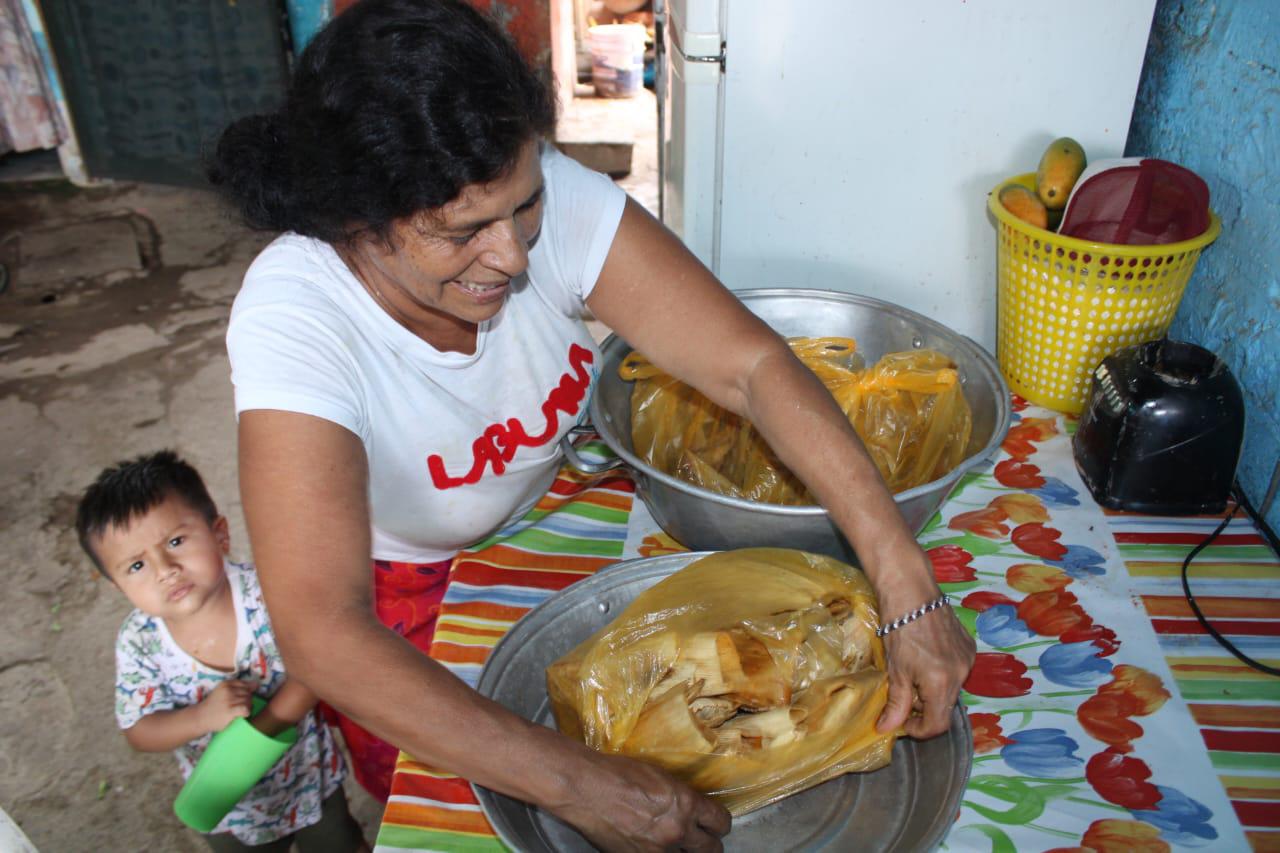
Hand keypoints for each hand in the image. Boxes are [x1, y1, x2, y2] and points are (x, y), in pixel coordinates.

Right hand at [198, 679, 257, 733]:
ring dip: (247, 707)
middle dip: (247, 700)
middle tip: (239, 706)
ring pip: (248, 701)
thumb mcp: (222, 691)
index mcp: (226, 684)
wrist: (200, 717)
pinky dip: (246, 712)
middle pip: (248, 693)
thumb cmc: (214, 705)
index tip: (241, 698)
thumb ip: (237, 687)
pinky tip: (242, 714)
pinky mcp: (230, 711)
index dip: (247, 692)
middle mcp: (228, 690)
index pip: (246, 684)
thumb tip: (257, 685)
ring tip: (239, 711)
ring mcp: (229, 700)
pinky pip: (245, 709)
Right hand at [551, 750, 730, 851]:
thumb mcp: (659, 776)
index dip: (719, 823)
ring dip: (683, 852)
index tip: (714, 823)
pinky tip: (650, 845)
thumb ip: (679, 796)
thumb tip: (688, 807)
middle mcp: (677, 830)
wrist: (586, 789)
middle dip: (708, 844)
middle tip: (701, 839)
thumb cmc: (618, 773)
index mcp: (685, 804)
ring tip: (673, 843)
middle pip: (711, 850)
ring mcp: (658, 850)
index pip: (720, 822)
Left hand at [875, 579, 974, 738]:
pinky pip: (957, 671)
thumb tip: (886, 729)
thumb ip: (896, 704)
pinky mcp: (969, 646)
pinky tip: (925, 660)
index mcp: (942, 683)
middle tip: (903, 698)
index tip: (903, 724)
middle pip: (945, 707)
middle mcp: (961, 674)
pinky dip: (942, 674)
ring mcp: (968, 658)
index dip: (919, 730)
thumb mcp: (895, 670)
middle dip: (924, 710)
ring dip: (933, 691)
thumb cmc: (899, 628)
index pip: (938, 725)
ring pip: (952, 689)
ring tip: (912, 676)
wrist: (912, 590)